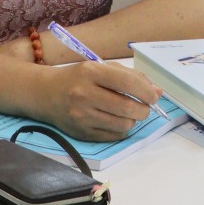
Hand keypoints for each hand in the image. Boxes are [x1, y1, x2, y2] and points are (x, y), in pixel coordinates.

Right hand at [36, 60, 162, 141]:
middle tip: (144, 107)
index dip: (146, 91)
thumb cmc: (78, 78)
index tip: (153, 96)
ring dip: (133, 120)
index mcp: (91, 72)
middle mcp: (84, 94)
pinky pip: (114, 136)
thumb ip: (130, 77)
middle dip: (144, 109)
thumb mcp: (100, 68)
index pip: (127, 83)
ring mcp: (82, 116)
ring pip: (124, 124)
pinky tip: (116, 120)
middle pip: (128, 108)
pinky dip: (122, 129)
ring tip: (128, 112)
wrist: (45, 94)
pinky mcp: (81, 133)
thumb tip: (158, 92)